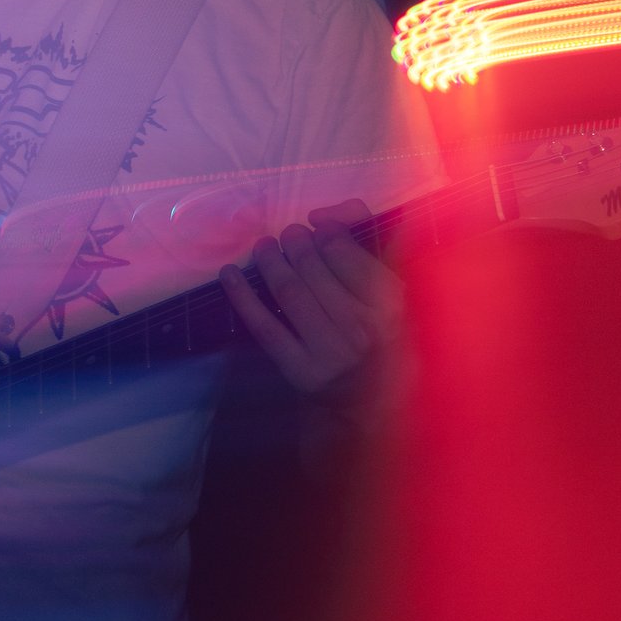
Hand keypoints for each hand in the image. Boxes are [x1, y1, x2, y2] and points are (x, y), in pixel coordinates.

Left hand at [219, 200, 405, 401]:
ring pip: (290, 292)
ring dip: (269, 260)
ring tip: (264, 247)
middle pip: (314, 269)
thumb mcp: (389, 292)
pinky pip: (266, 326)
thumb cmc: (381, 336)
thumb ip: (366, 242)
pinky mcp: (301, 370)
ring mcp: (330, 351)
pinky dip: (243, 296)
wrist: (370, 403)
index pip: (347, 252)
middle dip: (295, 242)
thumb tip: (321, 217)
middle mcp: (363, 328)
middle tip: (289, 235)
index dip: (327, 231)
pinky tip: (229, 274)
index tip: (317, 226)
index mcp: (391, 304)